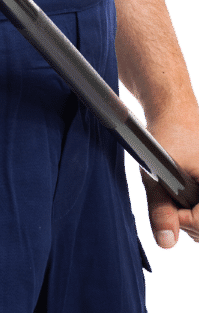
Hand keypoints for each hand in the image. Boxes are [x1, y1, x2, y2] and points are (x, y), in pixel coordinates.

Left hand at [140, 115, 198, 248]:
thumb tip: (167, 244)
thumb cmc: (167, 136)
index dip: (186, 222)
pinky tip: (187, 195)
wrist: (174, 110)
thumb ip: (161, 210)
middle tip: (172, 199)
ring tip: (179, 192)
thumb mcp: (158, 173)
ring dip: (193, 218)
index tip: (170, 205)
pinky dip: (196, 211)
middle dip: (189, 223)